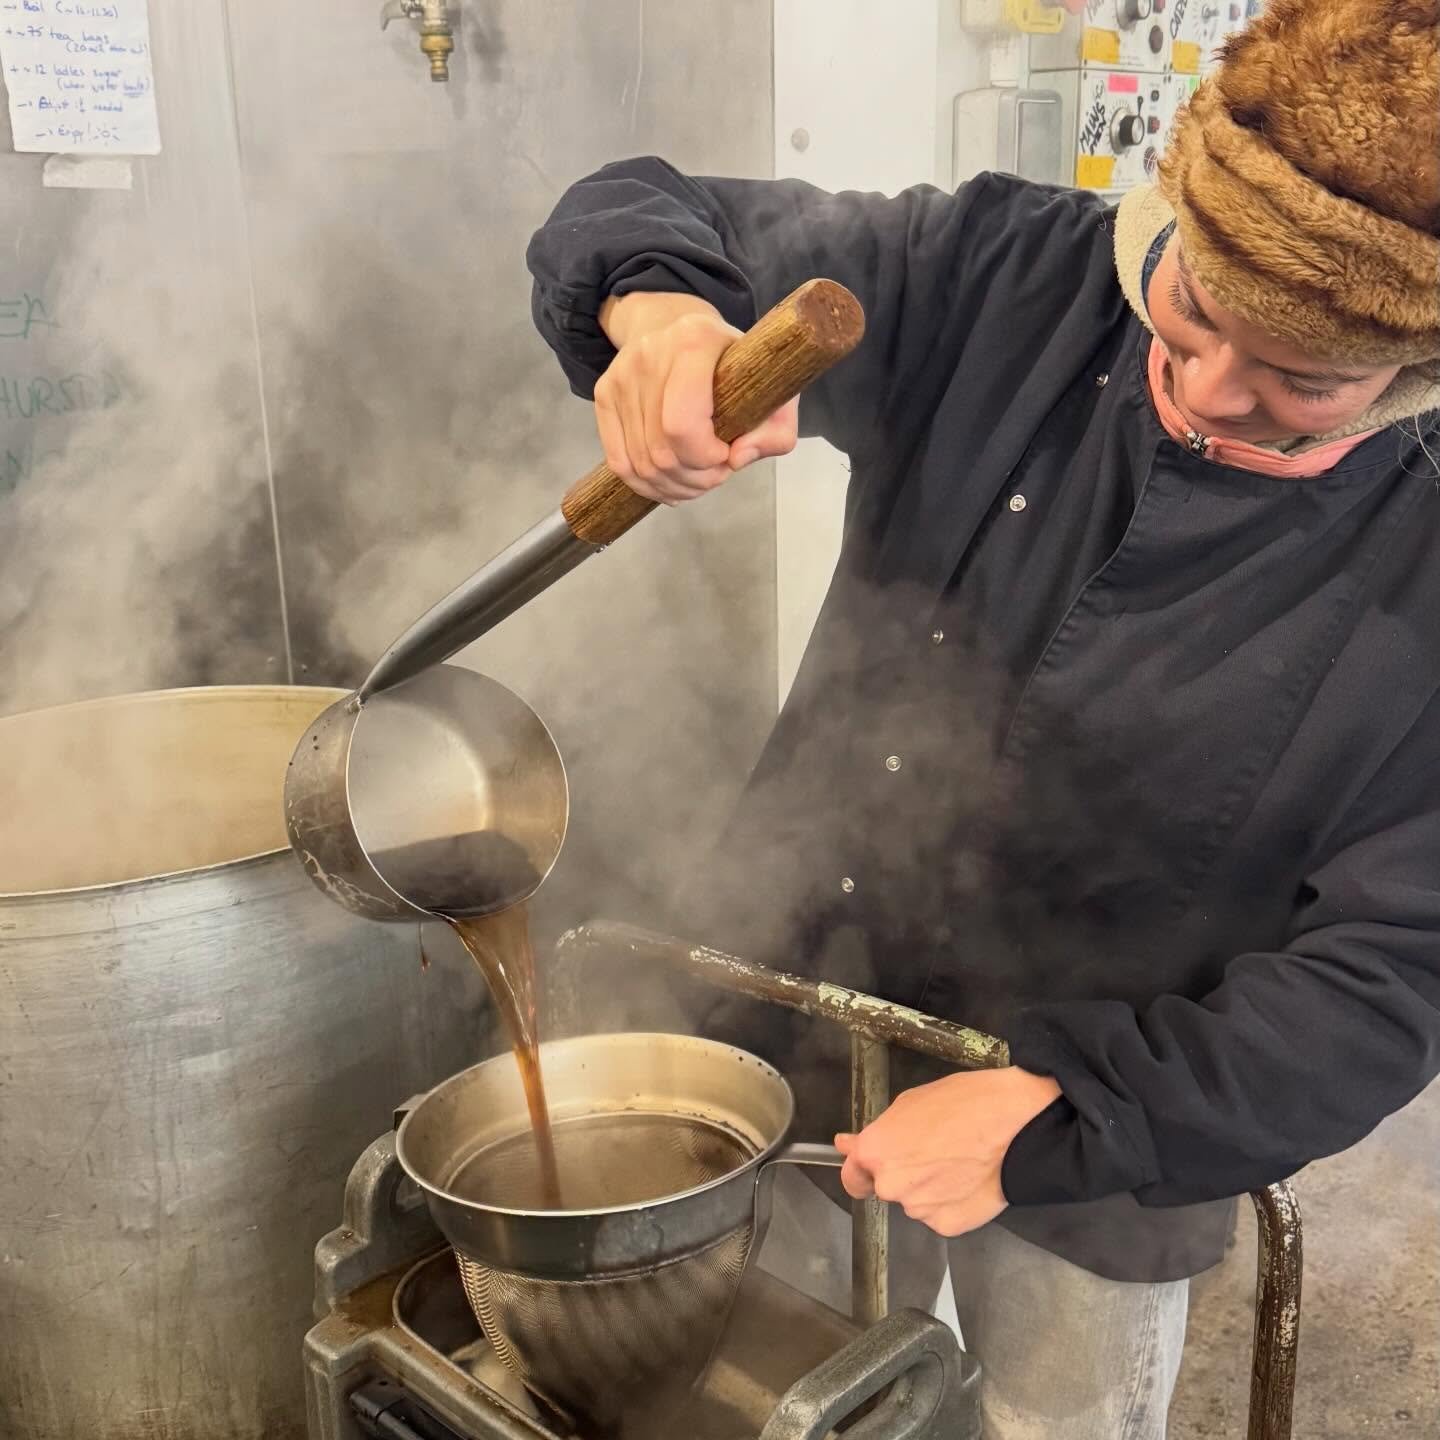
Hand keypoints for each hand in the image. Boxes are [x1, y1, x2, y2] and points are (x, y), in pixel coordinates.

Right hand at [595, 291, 798, 504]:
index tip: (726, 456)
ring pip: (639, 463)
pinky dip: (645, 484)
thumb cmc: (731, 364)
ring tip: (696, 479)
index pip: (682, 424)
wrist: (677, 326)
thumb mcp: (773, 389)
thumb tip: (738, 460)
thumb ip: (776, 431)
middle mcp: (650, 355)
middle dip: (693, 478)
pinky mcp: (603, 393)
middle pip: (661, 452)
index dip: (705, 457)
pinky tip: (669, 482)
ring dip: (672, 485)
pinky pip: (618, 461)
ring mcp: (621, 375)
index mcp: (694, 343)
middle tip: (714, 474)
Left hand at [834, 1068, 1062, 1237]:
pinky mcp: (949, 1226)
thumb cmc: (963, 1102)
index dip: (861, 1169)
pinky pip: (942, 1215)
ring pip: (917, 1202)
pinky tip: (970, 1180)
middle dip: (903, 1174)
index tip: (870, 1166)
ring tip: (959, 1162)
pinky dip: (952, 1203)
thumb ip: (878, 1131)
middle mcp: (891, 1187)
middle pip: (888, 1187)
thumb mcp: (910, 1103)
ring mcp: (920, 1210)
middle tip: (932, 1153)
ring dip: (929, 1188)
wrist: (1015, 1124)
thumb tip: (846, 1144)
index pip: (851, 1175)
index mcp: (876, 1153)